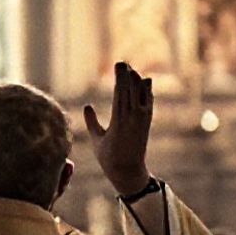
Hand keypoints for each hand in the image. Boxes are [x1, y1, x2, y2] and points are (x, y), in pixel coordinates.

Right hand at [84, 62, 153, 195]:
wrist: (129, 171)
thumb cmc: (108, 158)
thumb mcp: (97, 140)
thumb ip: (92, 122)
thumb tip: (87, 106)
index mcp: (118, 122)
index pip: (120, 94)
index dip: (120, 79)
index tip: (118, 67)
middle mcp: (132, 119)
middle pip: (131, 91)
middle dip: (127, 76)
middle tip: (121, 63)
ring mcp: (142, 120)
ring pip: (141, 95)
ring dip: (137, 81)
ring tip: (131, 70)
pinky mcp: (147, 122)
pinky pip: (148, 102)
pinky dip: (147, 91)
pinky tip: (145, 81)